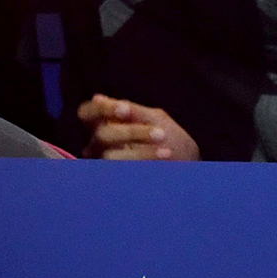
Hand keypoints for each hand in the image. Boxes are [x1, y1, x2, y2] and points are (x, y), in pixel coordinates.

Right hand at [76, 94, 199, 161]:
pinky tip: (164, 157)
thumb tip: (96, 98)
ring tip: (167, 149)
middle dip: (131, 133)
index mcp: (105, 123)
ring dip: (142, 151)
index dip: (102, 110)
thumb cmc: (169, 137)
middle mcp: (99, 144)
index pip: (87, 113)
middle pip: (101, 135)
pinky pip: (123, 171)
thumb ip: (130, 110)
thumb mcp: (154, 118)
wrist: (189, 165)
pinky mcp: (117, 179)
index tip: (126, 110)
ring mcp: (107, 163)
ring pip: (111, 156)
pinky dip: (146, 162)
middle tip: (160, 133)